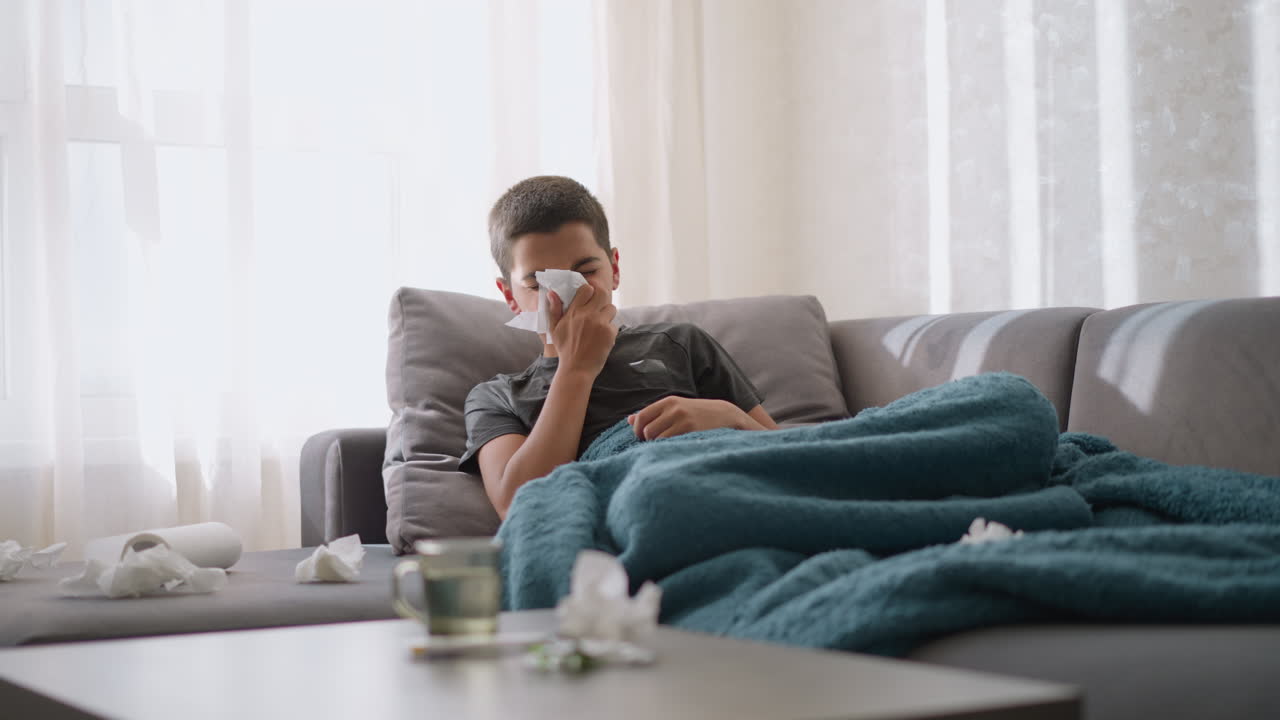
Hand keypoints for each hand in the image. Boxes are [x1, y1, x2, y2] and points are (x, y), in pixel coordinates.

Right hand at [547, 284, 617, 376]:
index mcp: (574, 312)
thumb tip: (552, 292)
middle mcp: (587, 315)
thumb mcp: (554, 329)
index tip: (590, 297)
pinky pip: (614, 325)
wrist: (576, 369)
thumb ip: (554, 309)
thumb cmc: (565, 349)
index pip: (587, 289)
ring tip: (600, 325)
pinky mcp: (609, 333)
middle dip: (602, 298)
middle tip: (599, 307)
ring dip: (608, 315)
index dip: (590, 291)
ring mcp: (600, 323)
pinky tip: (602, 339)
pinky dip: (610, 331)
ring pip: (611, 308)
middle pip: (602, 293)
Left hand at [627, 397, 751, 439]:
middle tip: (657, 446)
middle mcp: (674, 408)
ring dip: (658, 447)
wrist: (725, 416)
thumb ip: (653, 414)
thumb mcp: (675, 409)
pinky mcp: (692, 431)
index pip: (641, 417)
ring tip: (667, 447)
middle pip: (647, 431)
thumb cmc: (696, 415)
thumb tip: (629, 420)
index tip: (643, 439)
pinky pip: (669, 444)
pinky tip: (675, 449)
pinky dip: (668, 449)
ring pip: (657, 439)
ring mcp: (683, 420)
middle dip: (648, 441)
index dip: (637, 431)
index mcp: (668, 402)